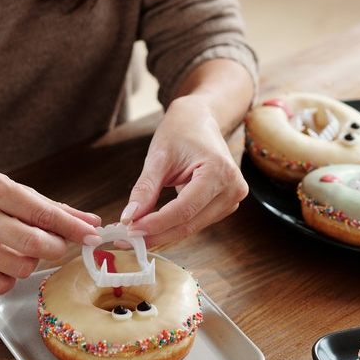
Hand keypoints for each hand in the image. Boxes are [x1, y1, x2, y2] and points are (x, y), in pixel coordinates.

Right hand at [0, 171, 99, 294]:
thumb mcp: (14, 191)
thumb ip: (53, 208)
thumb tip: (92, 222)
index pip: (43, 214)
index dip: (73, 228)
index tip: (92, 236)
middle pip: (34, 245)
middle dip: (56, 248)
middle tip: (55, 244)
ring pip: (21, 268)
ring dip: (31, 262)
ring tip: (19, 249)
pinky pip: (0, 285)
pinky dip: (9, 277)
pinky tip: (1, 262)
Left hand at [122, 95, 247, 246]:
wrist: (199, 120)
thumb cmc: (181, 132)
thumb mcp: (158, 157)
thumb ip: (145, 189)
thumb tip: (129, 218)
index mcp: (219, 171)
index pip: (185, 209)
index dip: (156, 224)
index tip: (131, 230)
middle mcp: (233, 188)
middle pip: (190, 223)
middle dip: (157, 233)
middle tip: (127, 239)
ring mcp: (232, 198)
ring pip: (193, 226)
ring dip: (164, 232)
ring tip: (136, 232)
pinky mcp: (226, 204)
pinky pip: (196, 221)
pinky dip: (174, 225)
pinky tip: (153, 225)